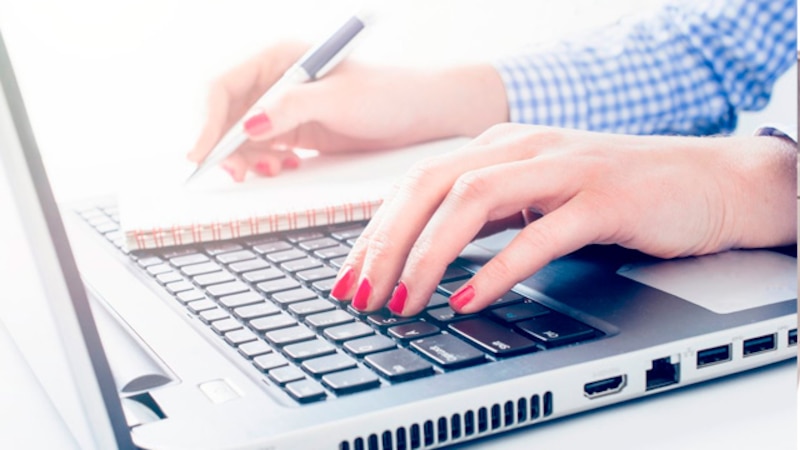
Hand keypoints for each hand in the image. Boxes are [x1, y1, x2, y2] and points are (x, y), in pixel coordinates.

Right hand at [186, 41, 506, 180]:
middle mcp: (275, 80)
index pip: (222, 86)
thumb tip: (246, 128)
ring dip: (244, 159)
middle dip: (222, 146)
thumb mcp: (338, 99)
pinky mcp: (295, 131)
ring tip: (268, 172)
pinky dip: (263, 163)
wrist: (421, 113)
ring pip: (239, 137)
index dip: (206, 120)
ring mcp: (283, 107)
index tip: (201, 154)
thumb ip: (290, 109)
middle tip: (235, 174)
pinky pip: (261, 150)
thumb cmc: (387, 93)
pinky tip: (283, 169)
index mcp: (278, 57)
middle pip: (225, 114)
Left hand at [330, 124, 796, 315]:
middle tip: (360, 293)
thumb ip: (486, 216)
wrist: (705, 181)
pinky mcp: (604, 198)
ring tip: (402, 300)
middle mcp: (524, 149)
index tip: (349, 277)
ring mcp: (564, 169)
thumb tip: (426, 252)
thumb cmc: (615, 193)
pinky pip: (541, 233)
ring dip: (429, 254)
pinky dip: (500, 269)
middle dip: (386, 243)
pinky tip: (470, 299)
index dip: (376, 231)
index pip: (417, 183)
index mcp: (501, 149)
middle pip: (431, 185)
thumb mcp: (535, 198)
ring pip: (474, 200)